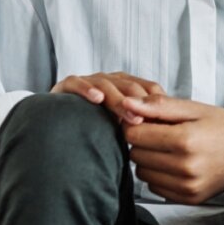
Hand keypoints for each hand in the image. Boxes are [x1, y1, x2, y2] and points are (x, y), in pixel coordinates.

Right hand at [51, 71, 165, 124]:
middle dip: (140, 104)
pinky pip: (77, 83)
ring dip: (119, 100)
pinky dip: (87, 89)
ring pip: (108, 85)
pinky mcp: (67, 84)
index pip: (149, 89)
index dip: (157, 104)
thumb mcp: (122, 128)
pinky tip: (96, 98)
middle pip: (131, 88)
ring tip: (128, 116)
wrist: (57, 123)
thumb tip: (166, 144)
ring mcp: (90, 81)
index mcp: (128, 87)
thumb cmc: (97, 127)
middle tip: (146, 122)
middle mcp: (111, 80)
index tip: (163, 122)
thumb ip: (139, 128)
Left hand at [121, 95, 223, 204]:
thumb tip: (127, 104)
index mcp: (185, 139)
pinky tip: (176, 163)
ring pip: (142, 173)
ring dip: (149, 159)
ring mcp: (187, 186)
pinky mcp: (188, 198)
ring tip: (170, 148)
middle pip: (135, 154)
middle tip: (163, 132)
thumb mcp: (196, 108)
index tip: (149, 119)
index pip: (134, 134)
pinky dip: (159, 175)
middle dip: (143, 141)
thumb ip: (160, 106)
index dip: (136, 123)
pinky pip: (155, 187)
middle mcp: (185, 166)